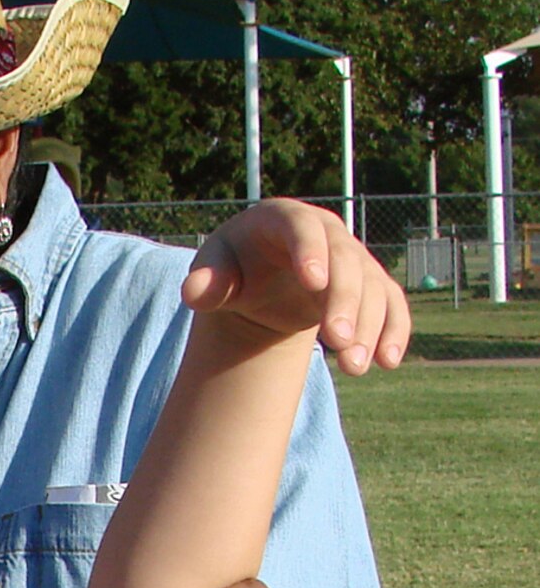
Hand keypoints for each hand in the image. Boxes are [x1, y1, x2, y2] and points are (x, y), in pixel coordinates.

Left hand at [183, 201, 408, 375]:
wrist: (258, 279)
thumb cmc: (230, 269)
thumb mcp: (212, 271)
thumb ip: (205, 281)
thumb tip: (193, 292)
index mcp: (283, 220)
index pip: (301, 230)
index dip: (310, 252)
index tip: (314, 283)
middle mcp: (325, 233)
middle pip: (345, 262)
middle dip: (345, 301)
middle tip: (337, 342)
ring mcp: (350, 258)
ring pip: (372, 286)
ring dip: (369, 326)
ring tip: (354, 367)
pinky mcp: (367, 285)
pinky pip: (390, 303)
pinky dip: (394, 330)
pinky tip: (388, 362)